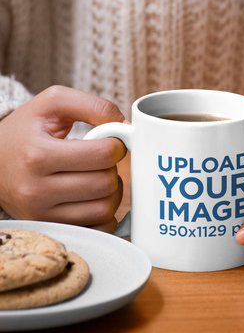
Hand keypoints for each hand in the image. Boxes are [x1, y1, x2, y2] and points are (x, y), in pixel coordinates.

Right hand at [0, 85, 126, 232]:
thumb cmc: (25, 131)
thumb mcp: (52, 104)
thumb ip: (93, 106)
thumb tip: (128, 126)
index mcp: (38, 155)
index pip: (102, 155)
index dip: (116, 145)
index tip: (110, 143)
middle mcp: (36, 190)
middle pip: (106, 184)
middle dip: (112, 168)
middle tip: (101, 161)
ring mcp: (42, 215)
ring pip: (105, 209)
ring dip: (112, 191)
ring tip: (96, 176)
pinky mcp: (51, 229)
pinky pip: (98, 229)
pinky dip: (105, 214)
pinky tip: (93, 198)